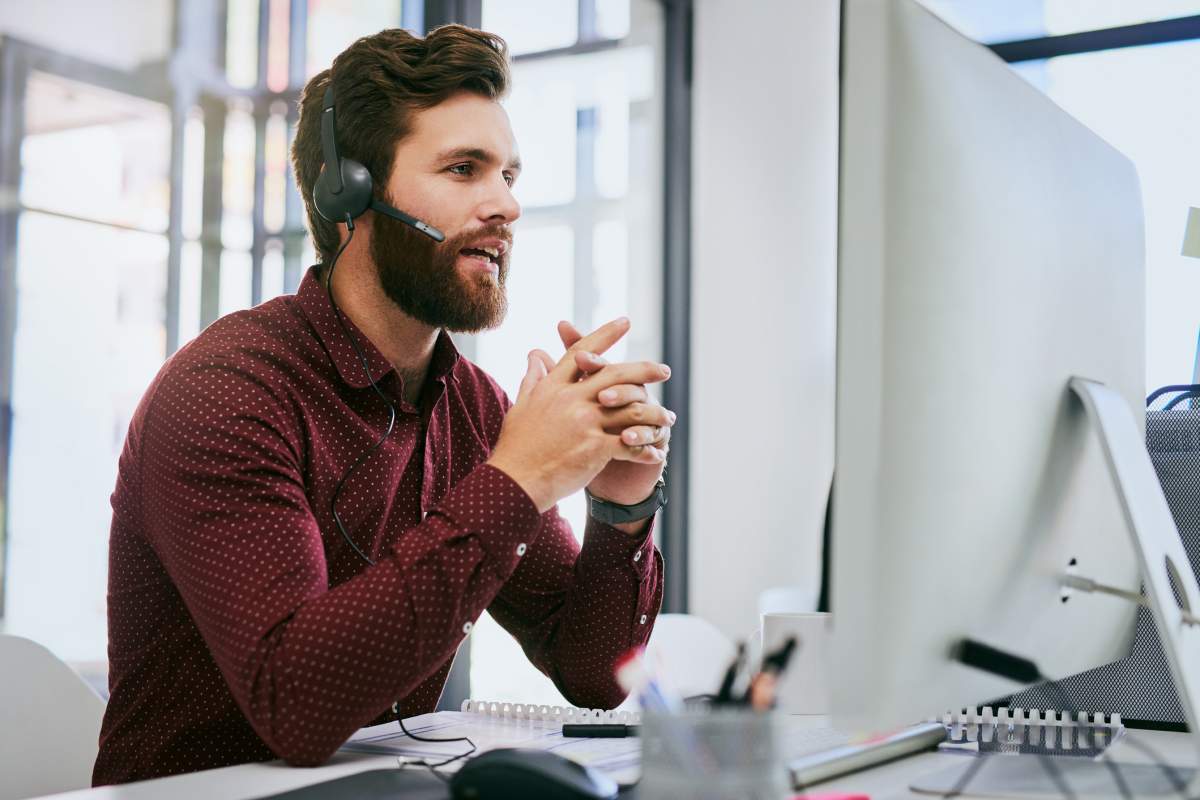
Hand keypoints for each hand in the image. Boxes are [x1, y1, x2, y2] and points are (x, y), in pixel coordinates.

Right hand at [486, 318, 672, 512]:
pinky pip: (630, 445)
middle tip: (664, 370)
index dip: (605, 336)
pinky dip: (646, 449)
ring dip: (654, 414)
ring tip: (668, 418)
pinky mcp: (593, 448)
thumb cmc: (516, 447)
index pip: (582, 353)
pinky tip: (658, 453)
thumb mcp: (521, 406)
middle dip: (644, 370)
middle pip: (615, 374)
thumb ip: (532, 378)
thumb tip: (535, 353)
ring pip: (630, 409)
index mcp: (553, 387)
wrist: (514, 482)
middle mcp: (571, 399)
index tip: (624, 322)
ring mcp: (583, 423)